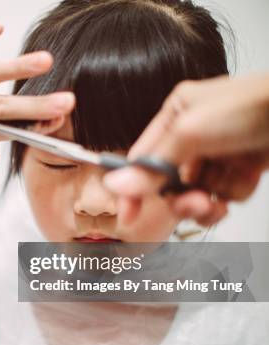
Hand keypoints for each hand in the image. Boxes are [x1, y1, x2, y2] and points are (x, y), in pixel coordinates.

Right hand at [103, 74, 268, 224]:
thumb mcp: (191, 131)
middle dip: (177, 197)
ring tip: (213, 203)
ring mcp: (218, 153)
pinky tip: (237, 190)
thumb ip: (154, 163)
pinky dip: (229, 198)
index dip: (131, 186)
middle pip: (168, 181)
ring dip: (202, 203)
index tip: (127, 213)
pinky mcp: (242, 169)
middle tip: (191, 202)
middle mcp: (193, 135)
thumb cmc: (252, 106)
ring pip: (195, 192)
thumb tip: (117, 184)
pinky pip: (223, 194)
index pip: (141, 157)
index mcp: (175, 115)